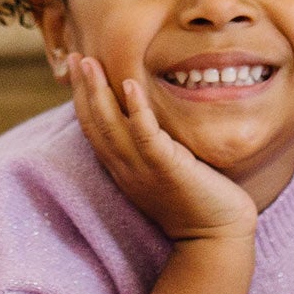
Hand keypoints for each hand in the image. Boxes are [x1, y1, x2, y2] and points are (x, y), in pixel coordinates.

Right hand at [63, 53, 256, 243]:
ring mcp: (143, 169)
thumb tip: (148, 122)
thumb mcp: (164, 171)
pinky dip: (136, 110)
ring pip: (111, 126)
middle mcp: (126, 169)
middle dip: (84, 88)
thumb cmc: (196, 201)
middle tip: (77, 56)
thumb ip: (151, 148)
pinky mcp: (167, 168)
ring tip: (91, 62)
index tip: (80, 69)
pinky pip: (146, 136)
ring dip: (99, 92)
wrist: (215, 237)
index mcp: (122, 169)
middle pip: (95, 124)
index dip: (83, 99)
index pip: (93, 129)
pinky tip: (131, 85)